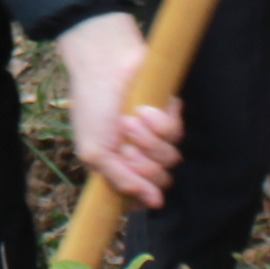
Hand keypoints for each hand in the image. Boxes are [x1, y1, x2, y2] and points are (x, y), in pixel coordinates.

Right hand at [52, 13, 181, 206]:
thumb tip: (154, 204)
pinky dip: (160, 121)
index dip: (139, 191)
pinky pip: (176, 132)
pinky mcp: (168, 116)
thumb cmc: (93, 106)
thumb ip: (121, 181)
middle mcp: (138, 154)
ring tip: (131, 118)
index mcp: (116, 166)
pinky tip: (144, 108)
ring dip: (148, 139)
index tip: (128, 176)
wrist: (105, 64)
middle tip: (125, 142)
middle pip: (158, 179)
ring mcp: (154, 136)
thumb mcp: (95, 151)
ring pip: (170, 157)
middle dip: (142, 162)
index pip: (140, 197)